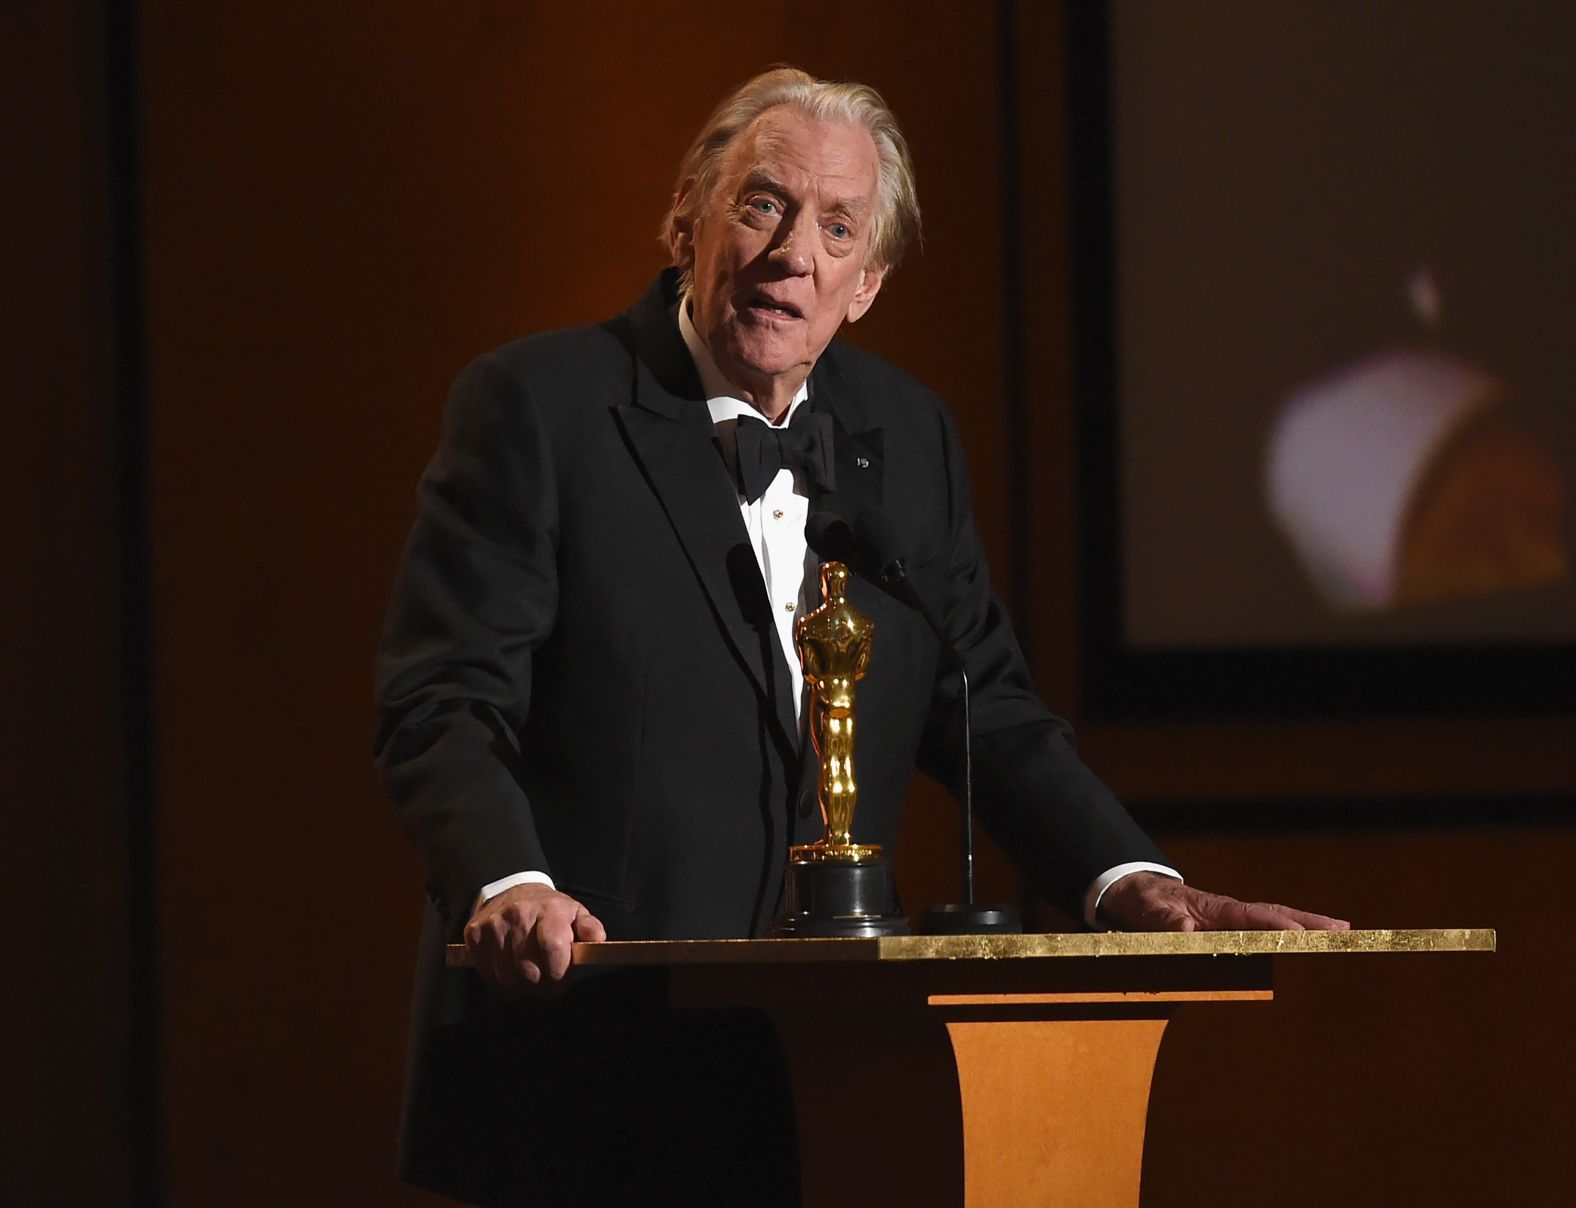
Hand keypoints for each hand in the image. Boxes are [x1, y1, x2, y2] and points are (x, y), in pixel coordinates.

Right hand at [463, 883, 606, 988]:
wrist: (510, 889)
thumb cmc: (548, 910)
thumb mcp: (574, 912)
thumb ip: (589, 928)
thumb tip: (598, 940)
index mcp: (549, 911)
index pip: (553, 947)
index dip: (559, 971)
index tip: (561, 975)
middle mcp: (518, 916)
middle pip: (529, 971)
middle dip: (541, 983)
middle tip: (546, 977)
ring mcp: (493, 925)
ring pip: (507, 978)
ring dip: (520, 984)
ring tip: (529, 971)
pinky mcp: (474, 934)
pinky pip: (488, 975)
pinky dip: (500, 978)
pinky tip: (510, 965)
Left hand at [1098, 872, 1348, 932]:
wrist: (1134, 892)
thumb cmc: (1143, 902)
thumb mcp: (1147, 913)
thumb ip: (1165, 923)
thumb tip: (1186, 931)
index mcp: (1215, 909)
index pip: (1252, 917)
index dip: (1276, 927)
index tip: (1301, 937)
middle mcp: (1229, 912)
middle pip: (1275, 915)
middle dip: (1309, 922)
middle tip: (1344, 930)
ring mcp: (1231, 920)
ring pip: (1273, 922)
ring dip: (1304, 928)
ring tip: (1336, 935)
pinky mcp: (1227, 929)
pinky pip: (1262, 932)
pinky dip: (1286, 936)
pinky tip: (1302, 947)